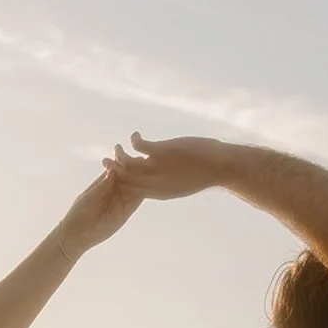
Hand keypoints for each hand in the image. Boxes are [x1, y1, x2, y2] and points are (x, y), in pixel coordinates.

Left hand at [57, 168, 141, 258]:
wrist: (78, 234)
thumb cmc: (79, 212)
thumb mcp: (90, 196)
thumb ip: (103, 185)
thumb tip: (114, 170)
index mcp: (104, 182)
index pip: (116, 169)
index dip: (122, 162)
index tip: (128, 155)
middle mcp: (114, 190)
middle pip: (128, 176)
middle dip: (135, 169)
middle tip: (144, 160)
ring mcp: (121, 200)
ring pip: (134, 187)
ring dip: (141, 180)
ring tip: (150, 171)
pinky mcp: (126, 212)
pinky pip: (136, 201)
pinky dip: (142, 194)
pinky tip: (149, 186)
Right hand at [102, 131, 228, 200]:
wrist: (221, 167)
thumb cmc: (206, 175)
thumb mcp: (183, 184)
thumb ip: (170, 183)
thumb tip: (165, 178)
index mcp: (160, 192)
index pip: (132, 191)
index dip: (121, 183)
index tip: (116, 175)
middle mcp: (155, 182)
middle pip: (125, 179)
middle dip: (113, 169)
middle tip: (106, 160)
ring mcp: (158, 167)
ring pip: (127, 163)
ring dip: (119, 154)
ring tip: (118, 146)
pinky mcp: (162, 152)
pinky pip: (138, 146)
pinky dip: (134, 140)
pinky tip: (136, 134)